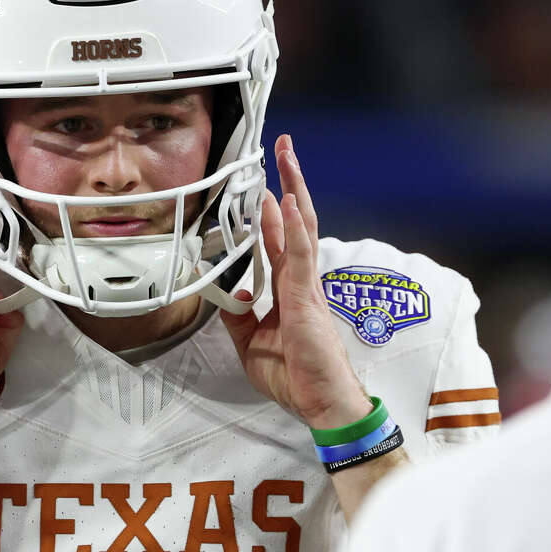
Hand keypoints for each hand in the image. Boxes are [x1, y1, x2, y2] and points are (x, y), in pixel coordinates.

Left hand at [220, 134, 371, 428]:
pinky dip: (293, 227)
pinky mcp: (308, 298)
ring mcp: (306, 286)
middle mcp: (300, 280)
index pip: (277, 239)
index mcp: (288, 289)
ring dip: (293, 189)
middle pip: (294, 220)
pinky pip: (301, 255)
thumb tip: (229, 293)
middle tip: (282, 148)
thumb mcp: (250, 344)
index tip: (260, 184)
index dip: (268, 211)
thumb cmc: (297, 376)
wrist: (321, 404)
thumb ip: (239, 316)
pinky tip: (287, 201)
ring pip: (301, 227)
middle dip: (287, 182)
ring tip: (287, 157)